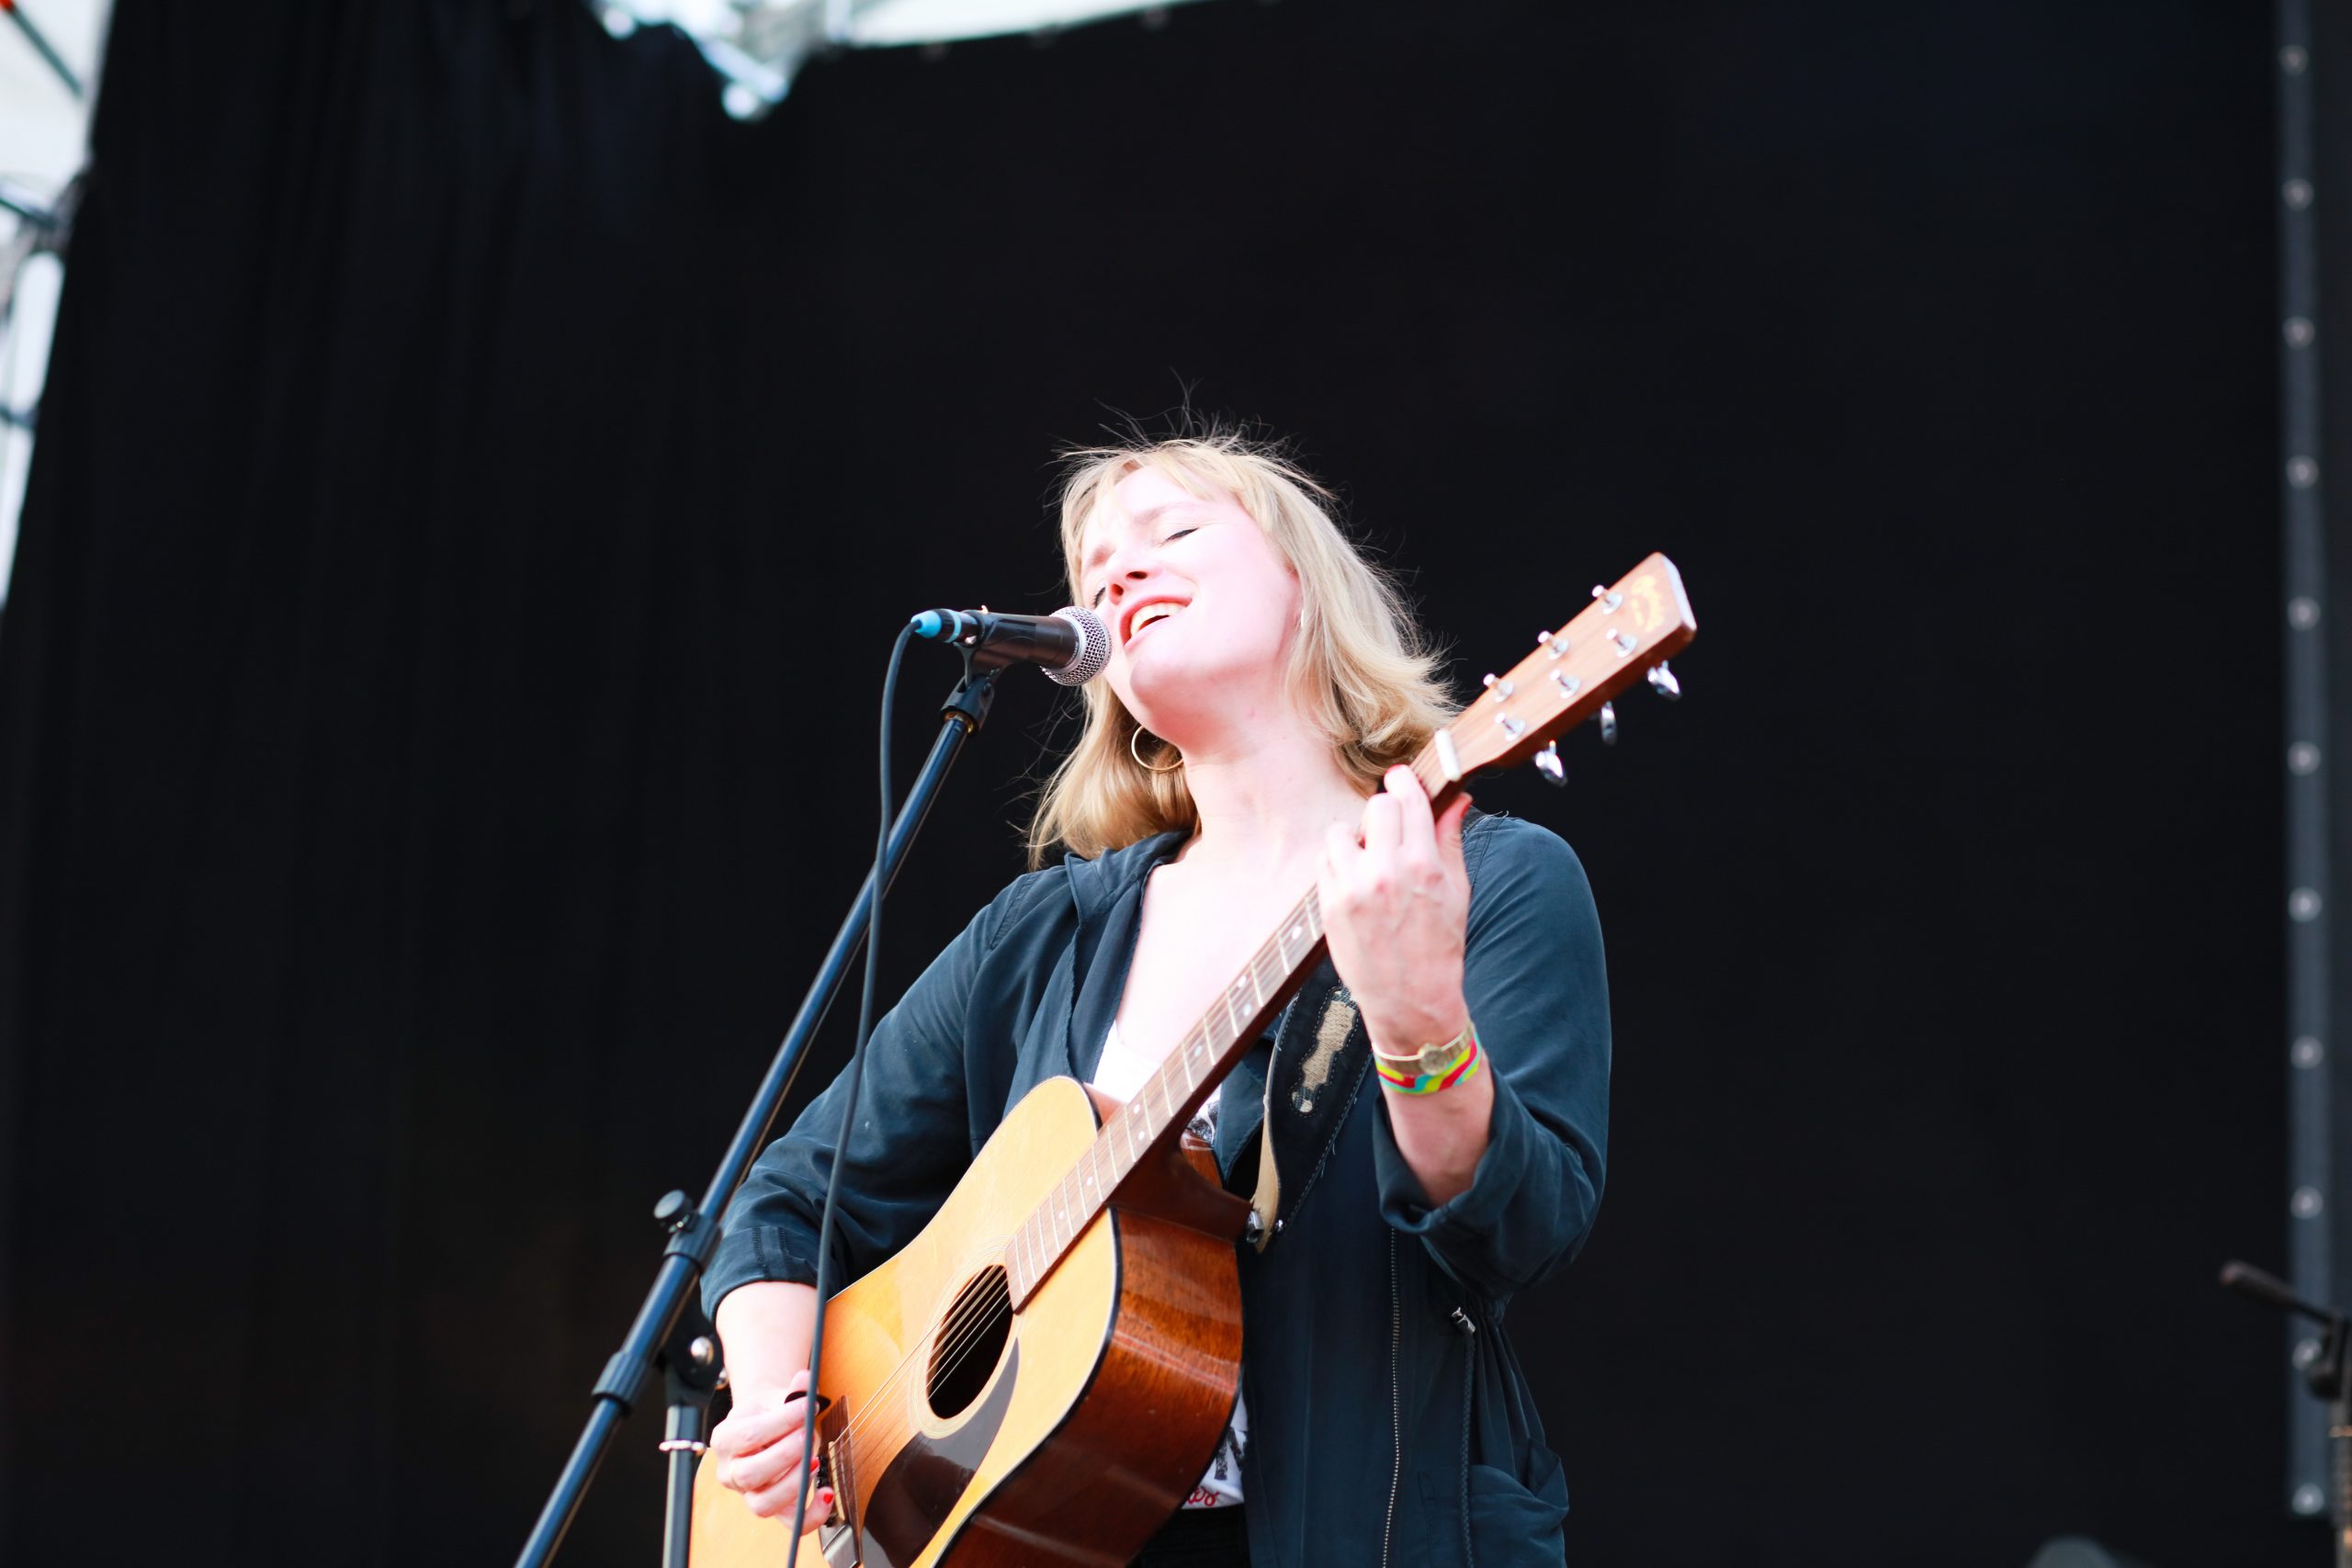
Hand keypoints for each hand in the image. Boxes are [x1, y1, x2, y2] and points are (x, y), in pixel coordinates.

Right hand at [705, 1367, 831, 1526]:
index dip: (781, 1421)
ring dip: (793, 1483)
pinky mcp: (772, 1508)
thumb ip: (793, 1389)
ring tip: (814, 1460)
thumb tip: (804, 1380)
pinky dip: (811, 1514)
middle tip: (807, 1436)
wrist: (767, 1423)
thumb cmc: (771, 1413)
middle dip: (784, 1455)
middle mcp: (731, 1472)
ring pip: (763, 1504)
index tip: (808, 1406)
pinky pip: (789, 1523)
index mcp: (725, 1439)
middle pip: (749, 1474)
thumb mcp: (777, 1397)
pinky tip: (826, 1493)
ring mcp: (749, 1494)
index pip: (748, 1435)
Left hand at [1320, 767, 1472, 1053]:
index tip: (1401, 779)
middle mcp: (1386, 873)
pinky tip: (1354, 879)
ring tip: (1369, 858)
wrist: (1410, 1001)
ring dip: (1355, 837)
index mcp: (1424, 866)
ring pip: (1342, 830)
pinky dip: (1338, 862)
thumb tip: (1456, 799)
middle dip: (1384, 811)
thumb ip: (1450, 840)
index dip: (1404, 782)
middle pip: (1376, 807)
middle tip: (1389, 826)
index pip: (1408, 800)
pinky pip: (1325, 860)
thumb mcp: (1457, 892)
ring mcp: (1354, 889)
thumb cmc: (1439, 948)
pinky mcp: (1330, 905)